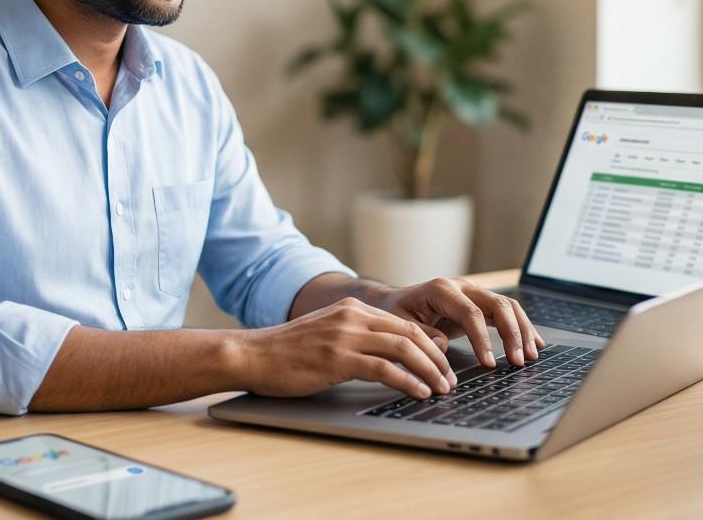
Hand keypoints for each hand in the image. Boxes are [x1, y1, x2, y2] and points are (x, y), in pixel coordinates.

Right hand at [234, 297, 456, 399]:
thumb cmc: (287, 352)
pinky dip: (407, 381)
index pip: (404, 323)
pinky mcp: (337, 358)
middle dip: (436, 358)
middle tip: (450, 379)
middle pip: (410, 333)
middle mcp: (353, 317)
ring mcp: (345, 336)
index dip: (429, 344)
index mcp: (352, 310)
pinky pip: (384, 368)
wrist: (252, 355)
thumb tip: (389, 357)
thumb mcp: (327, 334)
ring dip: (429, 370)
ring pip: (403, 348)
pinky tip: (418, 392)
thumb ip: (356, 338)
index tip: (443, 364)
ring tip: (442, 388)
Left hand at [371, 277, 544, 368]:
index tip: (489, 363)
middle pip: (498, 305)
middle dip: (512, 334)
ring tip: (531, 356)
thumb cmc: (394, 313)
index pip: (470, 313)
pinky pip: (506, 313)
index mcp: (441, 290)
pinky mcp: (479, 304)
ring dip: (522, 331)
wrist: (392, 302)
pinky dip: (522, 327)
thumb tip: (442, 347)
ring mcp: (473, 294)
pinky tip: (534, 343)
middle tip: (519, 361)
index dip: (482, 339)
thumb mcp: (399, 325)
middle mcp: (461, 287)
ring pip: (508, 307)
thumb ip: (421, 336)